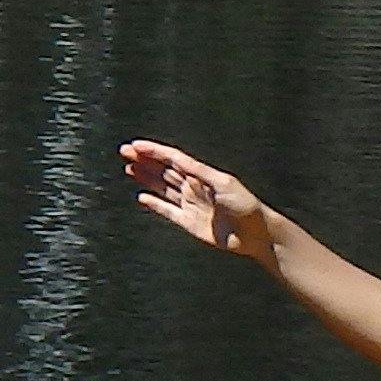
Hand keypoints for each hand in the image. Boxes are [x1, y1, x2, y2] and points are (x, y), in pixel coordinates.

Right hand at [121, 138, 276, 264]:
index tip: (135, 146)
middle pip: (164, 170)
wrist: (255, 234)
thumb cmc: (245, 205)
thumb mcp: (223, 183)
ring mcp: (190, 204)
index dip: (154, 151)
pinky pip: (167, 211)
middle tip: (124, 152)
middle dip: (144, 160)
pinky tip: (142, 197)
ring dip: (146, 177)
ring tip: (129, 168)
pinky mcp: (189, 222)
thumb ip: (199, 173)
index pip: (173, 159)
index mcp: (202, 174)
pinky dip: (155, 204)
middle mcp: (194, 187)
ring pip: (162, 188)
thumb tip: (179, 162)